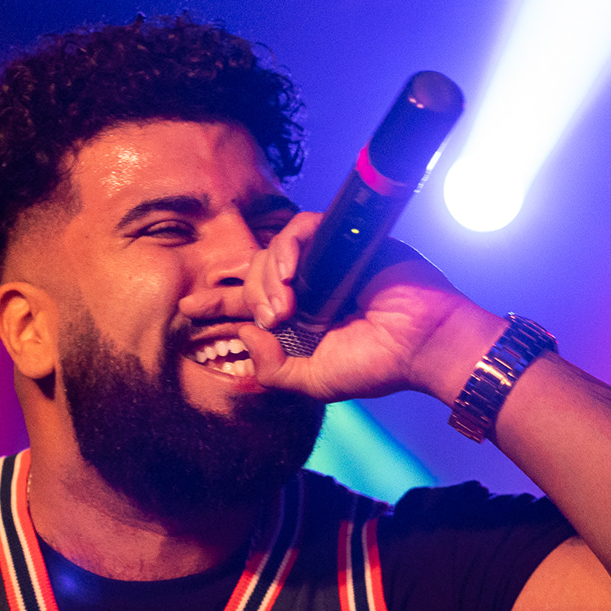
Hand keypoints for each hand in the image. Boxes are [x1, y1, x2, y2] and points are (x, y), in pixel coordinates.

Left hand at [234, 212, 502, 404]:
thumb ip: (273, 371)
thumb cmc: (378, 364)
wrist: (424, 342)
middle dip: (247, 295)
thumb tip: (244, 339)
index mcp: (299, 319)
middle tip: (271, 319)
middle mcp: (307, 287)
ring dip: (267, 279)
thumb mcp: (314, 381)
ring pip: (270, 251)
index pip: (247, 304)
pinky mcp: (342, 239)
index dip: (216, 303)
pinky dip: (288, 249)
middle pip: (252, 274)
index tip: (186, 307)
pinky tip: (291, 275)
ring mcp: (324, 262)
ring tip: (284, 307)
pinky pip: (300, 229)